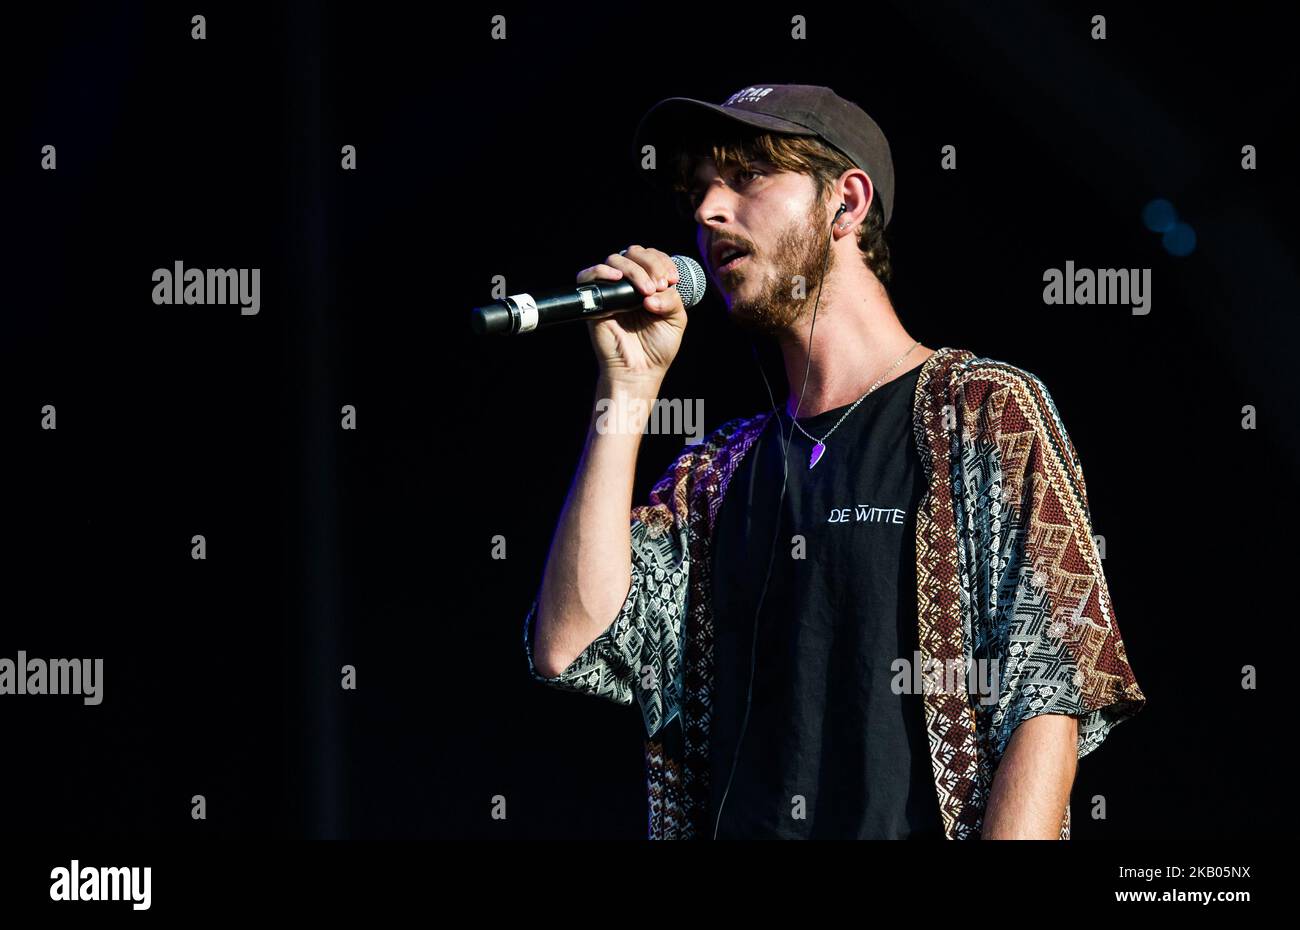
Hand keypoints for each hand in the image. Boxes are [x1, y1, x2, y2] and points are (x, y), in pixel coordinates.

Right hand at [579, 245, 686, 385]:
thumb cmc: (657, 348)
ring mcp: (611, 291)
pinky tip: (618, 279)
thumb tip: (652, 292)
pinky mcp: (595, 301)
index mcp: (648, 283)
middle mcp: (628, 284)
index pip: (652, 256)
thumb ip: (671, 299)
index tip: (672, 280)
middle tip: (659, 285)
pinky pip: (588, 276)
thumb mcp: (675, 320)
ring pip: (615, 260)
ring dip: (634, 270)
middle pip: (634, 252)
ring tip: (646, 291)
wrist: (638, 371)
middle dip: (651, 263)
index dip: (662, 262)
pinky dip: (602, 271)